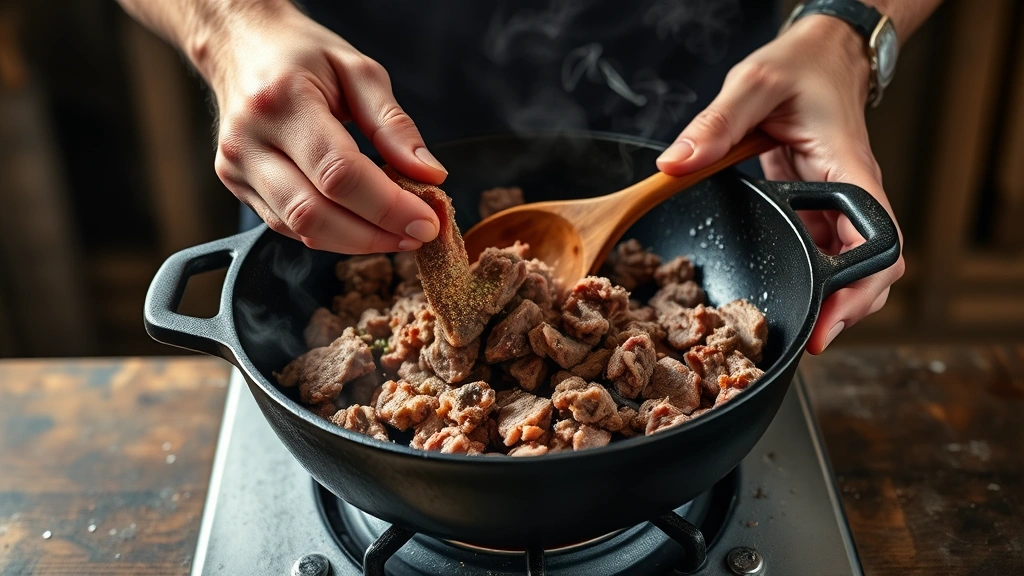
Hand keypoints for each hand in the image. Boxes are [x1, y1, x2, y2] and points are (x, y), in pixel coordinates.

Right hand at [194, 3, 444, 252]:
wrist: (239, 45)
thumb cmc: (302, 54)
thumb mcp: (358, 71)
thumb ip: (394, 125)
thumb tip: (430, 174)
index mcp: (282, 100)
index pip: (339, 173)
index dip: (387, 207)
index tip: (427, 220)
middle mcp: (249, 140)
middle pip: (316, 213)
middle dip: (375, 234)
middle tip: (419, 234)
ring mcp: (236, 167)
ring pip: (301, 229)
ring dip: (357, 241)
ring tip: (398, 234)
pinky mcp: (236, 185)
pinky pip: (288, 227)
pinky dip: (333, 234)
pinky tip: (363, 225)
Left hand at [656, 15, 904, 353]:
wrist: (821, 54)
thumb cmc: (800, 66)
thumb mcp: (753, 84)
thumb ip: (715, 124)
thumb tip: (674, 164)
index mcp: (848, 168)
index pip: (879, 238)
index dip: (864, 284)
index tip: (832, 314)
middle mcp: (850, 193)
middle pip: (874, 269)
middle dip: (848, 309)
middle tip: (809, 341)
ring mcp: (835, 205)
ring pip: (851, 269)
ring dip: (831, 301)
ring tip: (794, 332)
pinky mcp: (817, 209)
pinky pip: (823, 255)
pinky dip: (812, 281)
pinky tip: (783, 298)